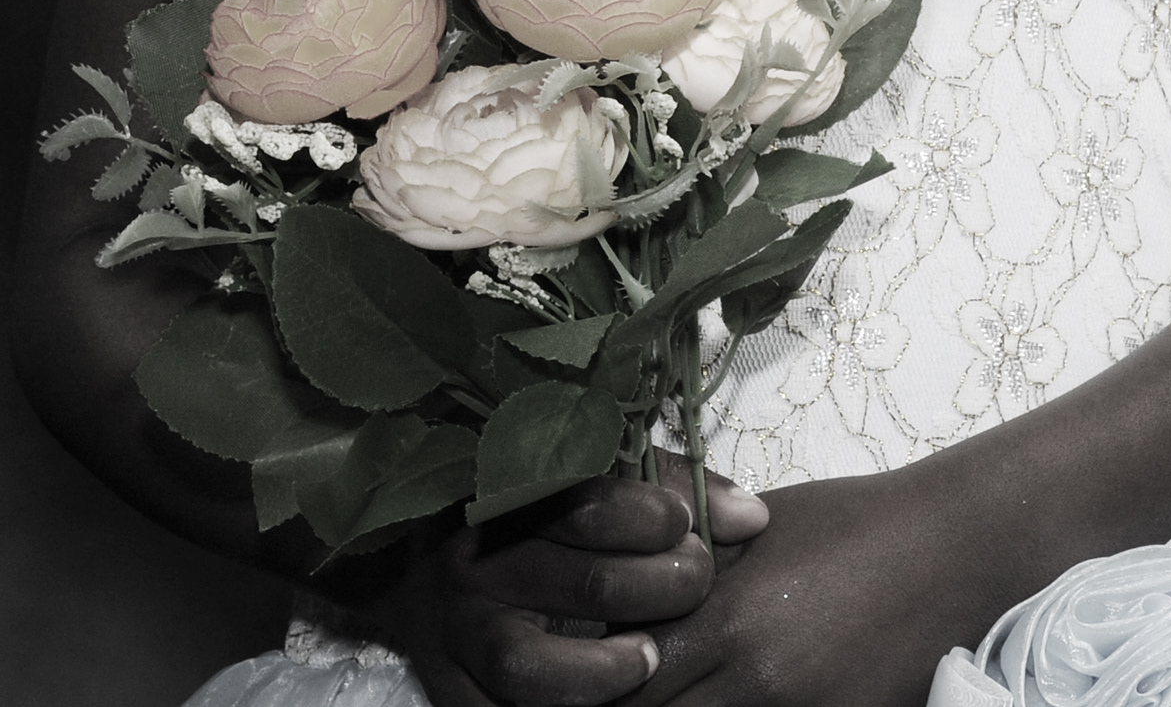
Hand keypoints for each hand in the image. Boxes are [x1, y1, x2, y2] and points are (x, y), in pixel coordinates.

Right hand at [385, 462, 767, 706]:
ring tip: (648, 659)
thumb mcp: (597, 484)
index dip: (648, 515)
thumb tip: (753, 519)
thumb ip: (671, 490)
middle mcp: (479, 562)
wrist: (417, 568)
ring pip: (527, 663)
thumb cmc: (537, 519)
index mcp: (513, 497)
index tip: (686, 526)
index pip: (584, 501)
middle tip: (694, 583)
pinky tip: (614, 702)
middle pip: (577, 579)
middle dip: (656, 586)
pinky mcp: (454, 690)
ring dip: (603, 670)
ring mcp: (461, 632)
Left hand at [622, 469, 991, 706]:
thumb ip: (695, 568)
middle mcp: (756, 679)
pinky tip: (747, 699)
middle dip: (638, 705)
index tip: (604, 672)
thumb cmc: (857, 522)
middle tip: (636, 688)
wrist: (956, 547)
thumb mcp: (762, 527)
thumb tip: (629, 597)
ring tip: (696, 690)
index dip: (606, 681)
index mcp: (728, 617)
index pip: (626, 678)